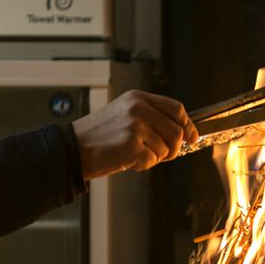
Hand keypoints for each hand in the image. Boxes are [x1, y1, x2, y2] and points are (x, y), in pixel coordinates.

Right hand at [71, 90, 197, 179]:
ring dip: (155, 157)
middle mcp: (138, 108)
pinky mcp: (131, 145)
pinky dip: (143, 165)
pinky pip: (152, 160)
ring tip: (135, 154)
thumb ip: (152, 118)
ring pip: (166, 149)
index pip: (176, 108)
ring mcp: (135, 126)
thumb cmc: (99, 136)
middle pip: (177, 131)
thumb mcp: (125, 115)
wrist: (72, 149)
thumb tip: (183, 133)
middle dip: (174, 148)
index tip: (192, 137)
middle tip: (163, 155)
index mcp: (138, 98)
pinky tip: (127, 160)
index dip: (188, 125)